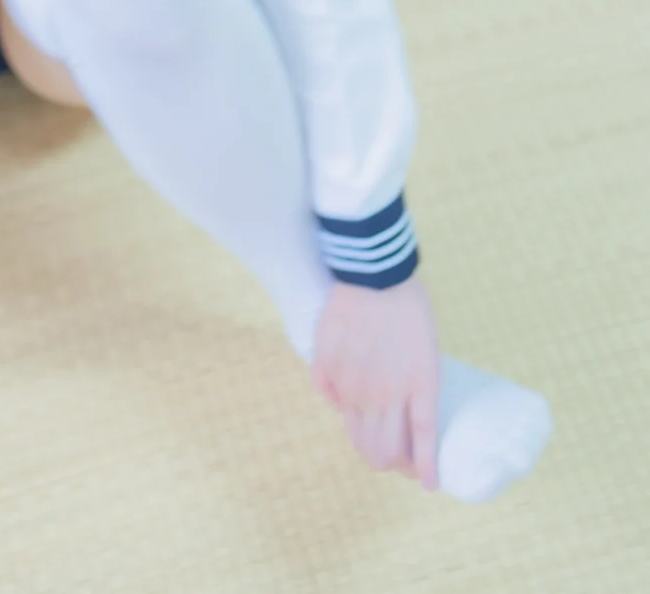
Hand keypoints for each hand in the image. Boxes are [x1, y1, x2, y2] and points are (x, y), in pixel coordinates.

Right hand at [312, 275, 439, 490]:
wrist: (373, 271)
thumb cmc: (409, 303)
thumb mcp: (426, 347)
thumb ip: (416, 381)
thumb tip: (397, 408)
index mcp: (419, 384)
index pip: (422, 442)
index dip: (425, 467)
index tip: (426, 483)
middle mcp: (386, 392)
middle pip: (385, 449)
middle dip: (393, 463)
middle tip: (396, 459)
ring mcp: (354, 382)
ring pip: (357, 433)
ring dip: (365, 444)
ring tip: (371, 439)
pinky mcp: (328, 367)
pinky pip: (331, 400)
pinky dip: (340, 407)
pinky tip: (345, 402)